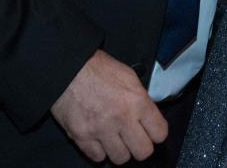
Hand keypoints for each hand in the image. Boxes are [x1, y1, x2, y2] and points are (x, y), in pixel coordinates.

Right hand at [50, 50, 167, 164]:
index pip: (160, 133)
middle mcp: (121, 118)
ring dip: (119, 150)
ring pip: (121, 158)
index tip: (150, 131)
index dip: (155, 133)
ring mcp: (101, 129)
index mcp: (137, 101)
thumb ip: (141, 99)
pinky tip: (98, 139)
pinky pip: (97, 157)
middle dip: (140, 146)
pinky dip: (99, 151)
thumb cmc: (97, 68)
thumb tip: (148, 116)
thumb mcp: (128, 76)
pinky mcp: (81, 136)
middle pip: (143, 152)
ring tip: (114, 138)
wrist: (67, 67)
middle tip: (132, 137)